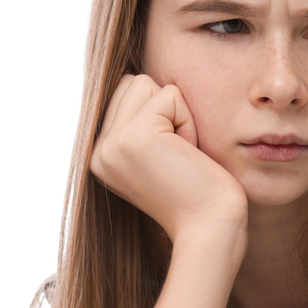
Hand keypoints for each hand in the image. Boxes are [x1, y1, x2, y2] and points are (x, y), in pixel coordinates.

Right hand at [90, 74, 247, 248]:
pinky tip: (187, 155)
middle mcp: (96, 151)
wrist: (210, 228)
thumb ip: (140, 122)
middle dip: (166, 111)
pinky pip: (170, 95)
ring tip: (181, 154)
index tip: (170, 158)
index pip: (124, 94)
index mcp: (100, 155)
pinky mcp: (134, 137)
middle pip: (132, 83)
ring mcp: (110, 144)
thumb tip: (137, 79)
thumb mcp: (158, 155)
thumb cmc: (199, 192)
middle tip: (177, 155)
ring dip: (177, 115)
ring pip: (146, 83)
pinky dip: (188, 121)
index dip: (160, 116)